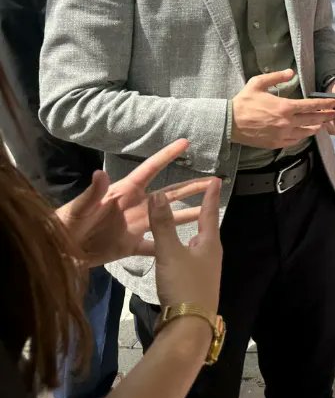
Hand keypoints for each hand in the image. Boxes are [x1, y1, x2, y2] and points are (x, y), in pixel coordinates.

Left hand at [56, 139, 212, 264]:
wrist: (57, 254)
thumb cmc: (63, 225)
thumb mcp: (77, 209)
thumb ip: (91, 193)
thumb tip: (101, 173)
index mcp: (123, 192)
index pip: (149, 170)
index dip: (166, 156)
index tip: (185, 143)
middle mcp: (135, 207)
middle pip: (169, 195)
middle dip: (191, 187)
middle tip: (214, 182)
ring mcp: (135, 227)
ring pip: (169, 220)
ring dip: (189, 215)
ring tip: (211, 212)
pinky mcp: (130, 247)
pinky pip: (155, 247)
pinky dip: (169, 247)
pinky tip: (186, 249)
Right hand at [150, 177, 222, 312]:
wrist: (189, 326)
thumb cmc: (183, 285)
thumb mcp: (170, 253)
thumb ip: (163, 225)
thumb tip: (159, 195)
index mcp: (210, 243)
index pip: (210, 212)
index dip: (210, 196)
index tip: (216, 180)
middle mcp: (212, 255)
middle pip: (206, 229)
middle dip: (202, 213)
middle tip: (199, 198)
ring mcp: (205, 271)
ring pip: (198, 246)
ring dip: (191, 233)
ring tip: (187, 224)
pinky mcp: (196, 285)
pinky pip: (190, 260)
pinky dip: (183, 251)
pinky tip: (176, 256)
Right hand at [231, 69, 334, 148]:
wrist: (229, 123)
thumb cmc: (243, 102)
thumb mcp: (257, 83)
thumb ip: (276, 77)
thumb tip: (291, 72)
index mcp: (285, 107)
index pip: (311, 106)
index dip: (324, 104)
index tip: (333, 103)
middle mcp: (287, 122)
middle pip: (312, 120)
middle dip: (325, 116)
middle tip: (333, 115)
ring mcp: (282, 135)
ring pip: (305, 133)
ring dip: (315, 128)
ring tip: (321, 125)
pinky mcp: (276, 143)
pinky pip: (294, 141)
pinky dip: (301, 137)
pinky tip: (304, 133)